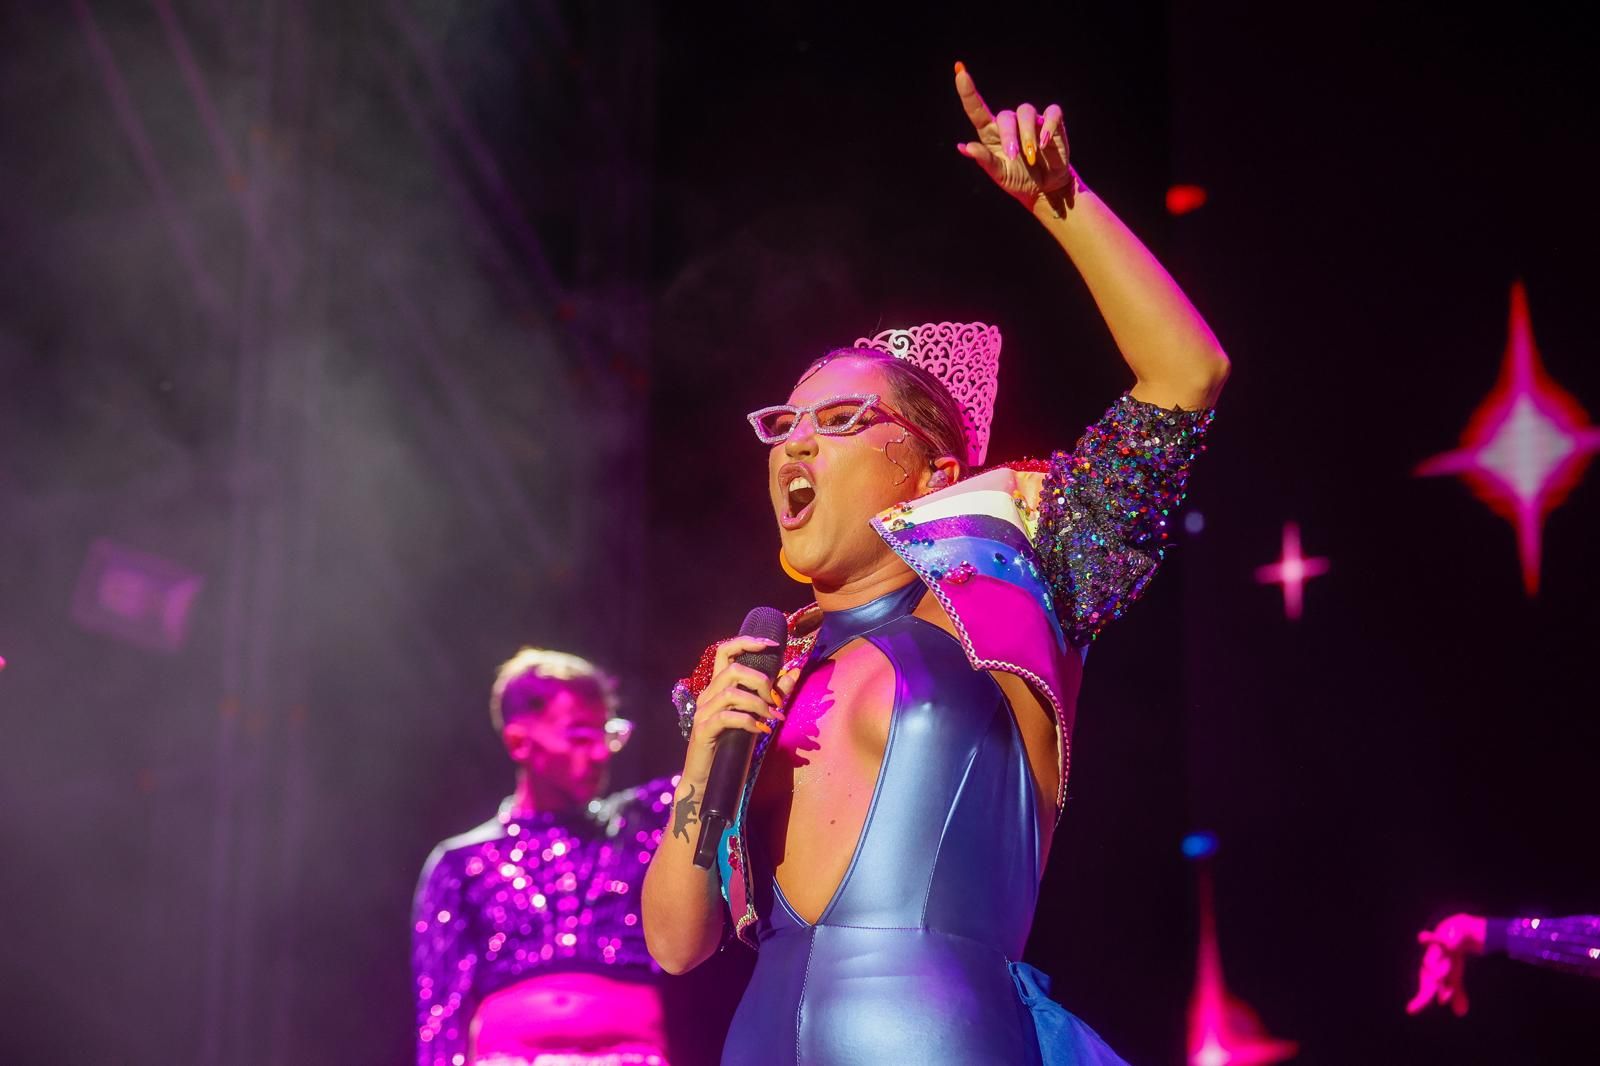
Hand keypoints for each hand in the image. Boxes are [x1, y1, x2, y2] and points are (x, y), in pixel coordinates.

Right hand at [681, 637, 798, 781]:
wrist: (710, 779)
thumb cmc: (733, 746)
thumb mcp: (757, 716)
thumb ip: (773, 695)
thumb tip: (795, 672)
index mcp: (718, 686)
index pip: (725, 651)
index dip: (747, 642)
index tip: (773, 645)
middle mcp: (707, 695)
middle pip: (732, 670)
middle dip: (761, 681)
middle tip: (776, 700)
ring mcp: (703, 713)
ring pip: (730, 693)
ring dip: (758, 703)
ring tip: (772, 717)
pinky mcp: (704, 731)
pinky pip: (726, 717)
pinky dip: (748, 721)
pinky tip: (761, 729)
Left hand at [953, 62, 1076, 215]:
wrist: (1045, 188)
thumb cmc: (1018, 179)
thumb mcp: (1000, 174)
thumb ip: (985, 161)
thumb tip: (964, 147)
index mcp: (991, 134)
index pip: (976, 109)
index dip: (968, 91)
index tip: (960, 72)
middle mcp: (1010, 123)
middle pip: (1005, 116)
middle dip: (1009, 136)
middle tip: (1013, 156)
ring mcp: (1031, 121)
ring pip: (1026, 111)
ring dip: (1027, 133)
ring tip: (1031, 154)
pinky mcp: (1052, 123)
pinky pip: (1052, 112)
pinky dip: (1049, 126)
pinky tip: (1045, 142)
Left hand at [1406, 913, 1486, 1015]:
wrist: (1455, 931)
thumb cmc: (1450, 956)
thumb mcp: (1454, 975)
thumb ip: (1455, 993)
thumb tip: (1460, 1014)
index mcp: (1434, 975)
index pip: (1427, 991)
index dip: (1420, 1001)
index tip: (1410, 1011)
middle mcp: (1433, 964)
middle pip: (1431, 978)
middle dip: (1434, 988)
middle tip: (1438, 1000)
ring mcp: (1437, 951)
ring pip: (1433, 959)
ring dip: (1434, 966)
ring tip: (1437, 977)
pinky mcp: (1445, 938)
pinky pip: (1439, 940)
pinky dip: (1432, 940)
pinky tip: (1421, 938)